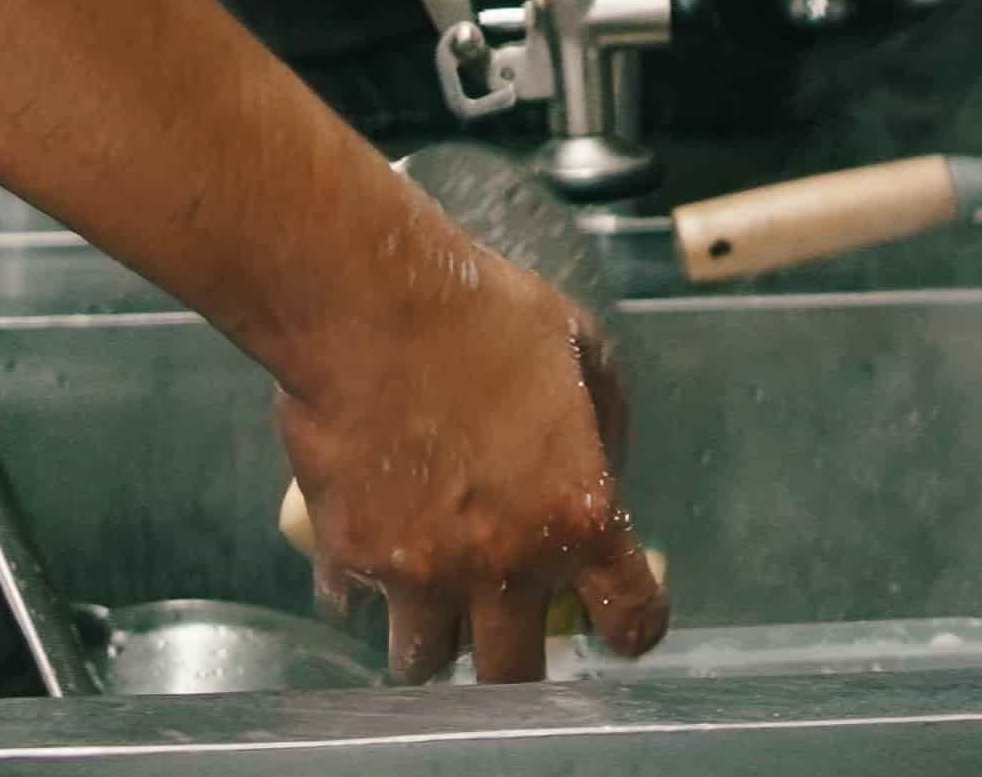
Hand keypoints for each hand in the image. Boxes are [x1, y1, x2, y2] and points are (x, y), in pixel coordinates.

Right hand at [281, 270, 668, 682]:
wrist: (370, 303)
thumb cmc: (483, 314)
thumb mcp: (584, 352)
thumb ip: (604, 429)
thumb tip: (599, 472)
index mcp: (579, 516)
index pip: (630, 622)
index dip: (629, 628)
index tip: (614, 623)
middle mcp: (506, 563)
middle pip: (516, 678)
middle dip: (513, 664)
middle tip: (502, 633)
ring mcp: (422, 571)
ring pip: (425, 661)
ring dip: (431, 637)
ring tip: (425, 598)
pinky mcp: (351, 556)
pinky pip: (354, 606)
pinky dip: (360, 589)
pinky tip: (366, 547)